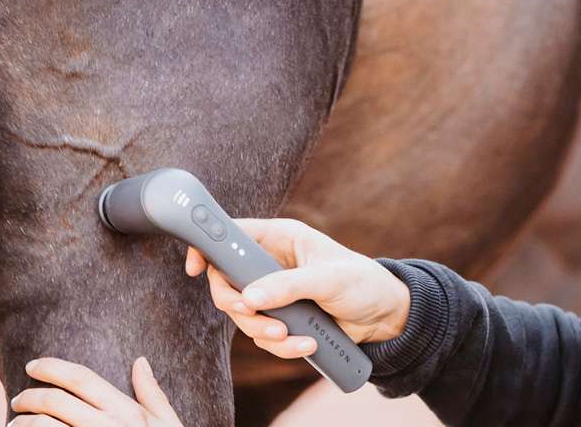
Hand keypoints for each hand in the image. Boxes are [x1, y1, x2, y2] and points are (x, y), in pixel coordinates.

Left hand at [9, 357, 182, 426]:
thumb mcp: (166, 423)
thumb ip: (152, 393)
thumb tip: (141, 361)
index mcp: (125, 411)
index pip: (80, 378)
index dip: (52, 367)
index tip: (33, 365)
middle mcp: (105, 426)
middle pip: (56, 401)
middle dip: (30, 396)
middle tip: (19, 399)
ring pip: (44, 426)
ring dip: (23, 423)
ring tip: (15, 424)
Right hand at [185, 218, 409, 358]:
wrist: (386, 317)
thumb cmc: (362, 283)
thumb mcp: (328, 279)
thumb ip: (288, 285)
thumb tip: (251, 297)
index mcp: (280, 239)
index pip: (233, 235)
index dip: (209, 247)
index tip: (194, 266)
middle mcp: (271, 264)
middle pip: (227, 281)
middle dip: (237, 303)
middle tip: (253, 314)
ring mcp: (274, 293)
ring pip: (242, 313)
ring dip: (261, 329)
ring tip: (289, 335)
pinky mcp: (281, 318)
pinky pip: (262, 335)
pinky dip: (280, 345)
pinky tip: (305, 345)